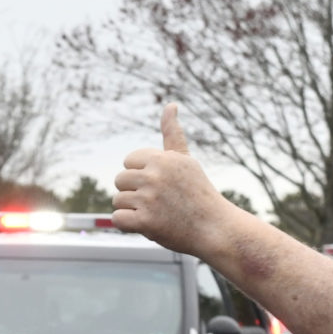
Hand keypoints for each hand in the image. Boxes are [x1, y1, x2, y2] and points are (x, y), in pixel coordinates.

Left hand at [113, 105, 244, 258]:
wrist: (215, 229)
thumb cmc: (198, 195)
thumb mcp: (186, 160)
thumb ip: (172, 134)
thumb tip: (170, 104)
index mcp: (162, 158)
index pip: (129, 161)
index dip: (142, 175)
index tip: (161, 185)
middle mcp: (155, 175)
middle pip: (120, 179)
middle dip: (134, 192)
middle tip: (159, 202)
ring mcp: (149, 198)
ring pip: (118, 200)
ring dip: (133, 209)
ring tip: (157, 213)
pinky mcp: (145, 222)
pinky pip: (118, 219)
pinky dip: (129, 225)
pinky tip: (148, 225)